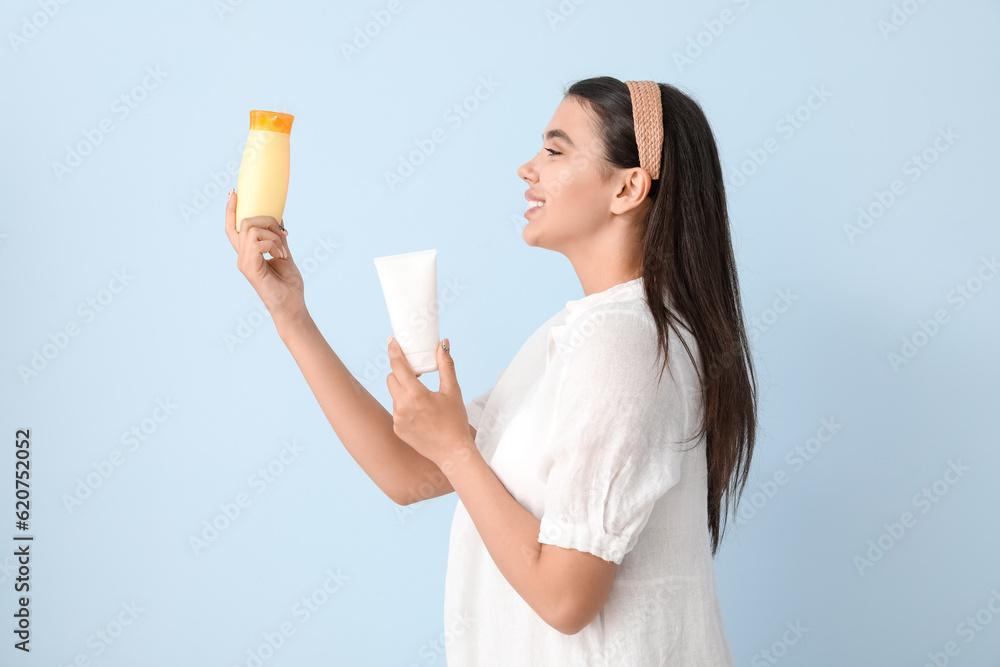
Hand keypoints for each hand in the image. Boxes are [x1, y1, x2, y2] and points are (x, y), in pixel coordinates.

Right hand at [225, 190, 305, 325]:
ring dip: (273, 236)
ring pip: (252, 230)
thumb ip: (278, 238)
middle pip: (244, 223)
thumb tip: (278, 219)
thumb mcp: (284, 254)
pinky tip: (281, 257)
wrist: (292, 306)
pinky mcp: (250, 268)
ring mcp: (244, 263)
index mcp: (248, 253)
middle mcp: (242, 257)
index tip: (235, 192)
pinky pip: (257, 243)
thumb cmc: (288, 285)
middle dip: (267, 220)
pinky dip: (273, 245)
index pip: (233, 228)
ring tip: (283, 251)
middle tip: (283, 234)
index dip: (231, 210)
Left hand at [386, 337, 474, 471]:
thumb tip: (443, 344)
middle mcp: (402, 406)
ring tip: (422, 395)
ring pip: (395, 395)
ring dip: (404, 389)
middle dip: (401, 372)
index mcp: (415, 394)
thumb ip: (446, 365)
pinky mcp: (397, 429)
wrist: (452, 453)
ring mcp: (397, 419)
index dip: (394, 351)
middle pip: (392, 378)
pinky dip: (405, 405)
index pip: (398, 366)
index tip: (391, 341)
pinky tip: (421, 412)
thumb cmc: (455, 422)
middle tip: (416, 371)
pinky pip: (397, 410)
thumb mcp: (453, 391)